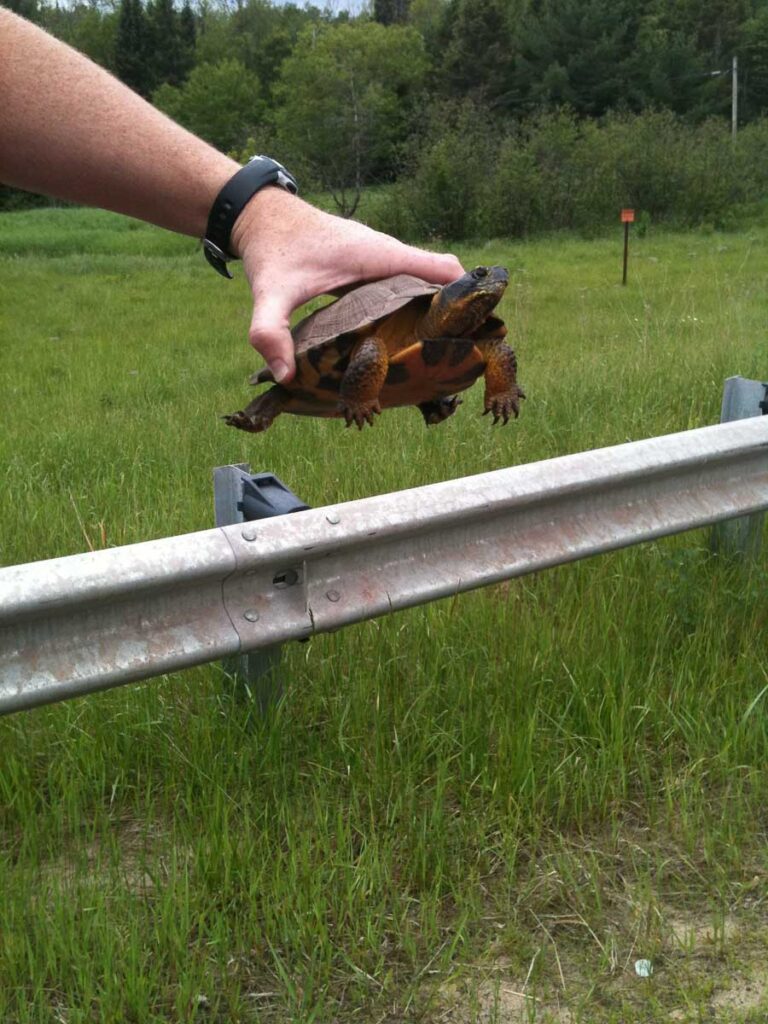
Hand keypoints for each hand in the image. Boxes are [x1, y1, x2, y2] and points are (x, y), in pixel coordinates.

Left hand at [230, 188, 463, 382]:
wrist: (263, 216)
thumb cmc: (272, 250)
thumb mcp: (269, 292)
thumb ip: (271, 331)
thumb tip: (286, 376)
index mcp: (379, 254)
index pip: (442, 269)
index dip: (465, 298)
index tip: (475, 334)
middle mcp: (389, 254)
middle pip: (441, 282)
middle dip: (456, 315)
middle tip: (463, 357)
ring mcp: (382, 260)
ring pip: (425, 285)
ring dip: (437, 314)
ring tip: (444, 356)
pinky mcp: (373, 268)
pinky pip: (408, 287)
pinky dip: (417, 309)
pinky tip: (410, 341)